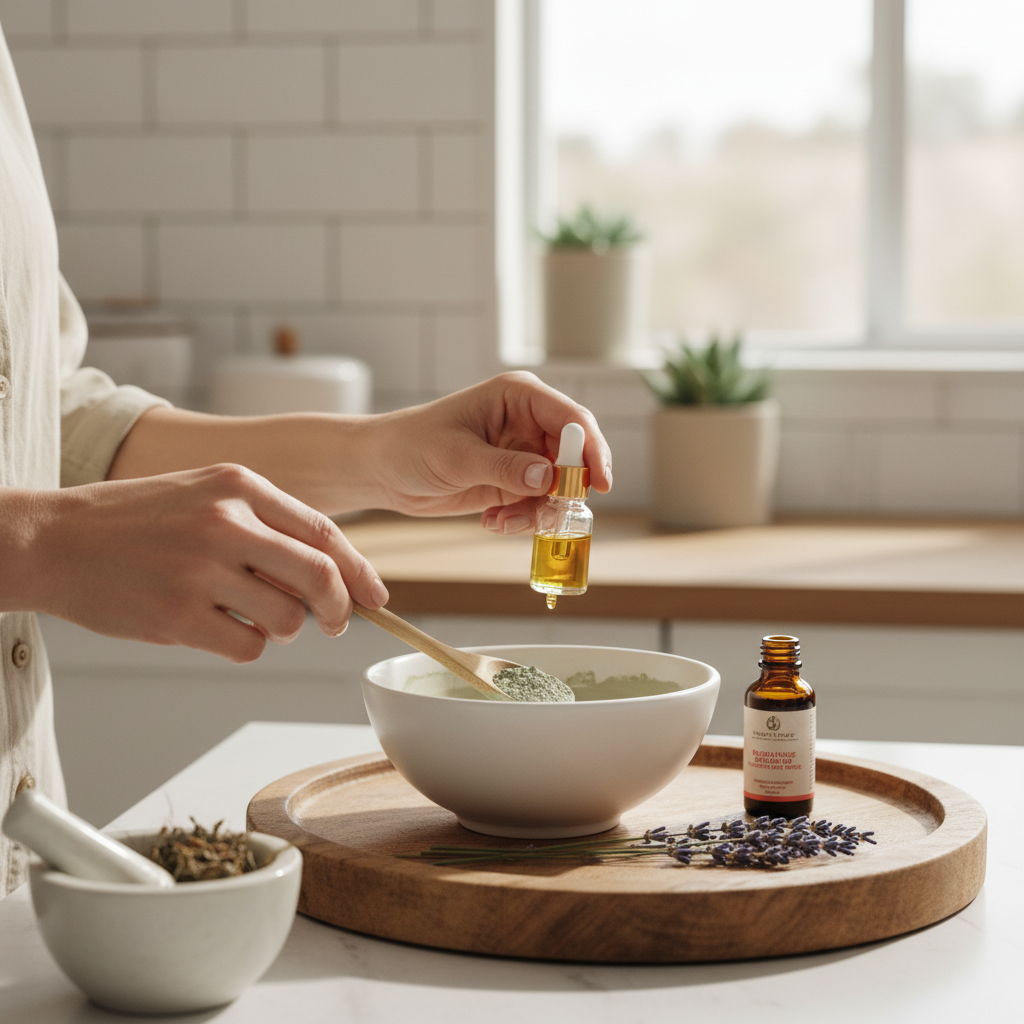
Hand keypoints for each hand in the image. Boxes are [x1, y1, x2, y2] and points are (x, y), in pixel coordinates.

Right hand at [25, 464, 387, 662]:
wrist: (55, 540)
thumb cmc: (136, 520)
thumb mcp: (205, 493)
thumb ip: (266, 523)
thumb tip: (331, 571)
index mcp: (239, 485)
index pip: (325, 533)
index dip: (359, 571)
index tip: (376, 598)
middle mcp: (226, 523)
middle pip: (320, 578)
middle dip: (338, 609)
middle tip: (333, 622)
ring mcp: (202, 570)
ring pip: (289, 619)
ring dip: (284, 629)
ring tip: (252, 616)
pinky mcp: (179, 615)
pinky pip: (249, 646)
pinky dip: (247, 645)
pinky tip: (221, 628)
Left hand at [371, 372, 611, 532]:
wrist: (383, 469)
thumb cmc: (411, 445)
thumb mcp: (456, 457)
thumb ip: (505, 467)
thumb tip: (549, 477)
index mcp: (519, 396)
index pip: (572, 418)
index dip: (591, 450)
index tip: (599, 484)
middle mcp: (528, 422)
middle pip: (575, 456)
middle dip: (566, 490)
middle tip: (550, 515)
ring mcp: (523, 453)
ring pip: (559, 487)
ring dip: (540, 511)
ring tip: (502, 520)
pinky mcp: (515, 480)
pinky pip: (539, 505)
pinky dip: (524, 519)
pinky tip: (492, 520)